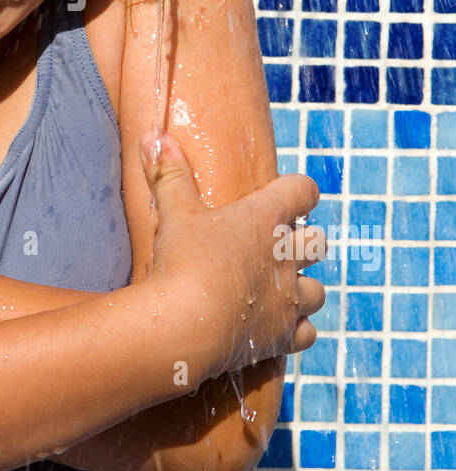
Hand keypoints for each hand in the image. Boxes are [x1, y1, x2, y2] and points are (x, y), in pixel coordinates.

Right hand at [138, 131, 325, 377]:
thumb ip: (168, 173)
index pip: (304, 190)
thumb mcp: (173, 211)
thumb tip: (153, 135)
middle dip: (304, 243)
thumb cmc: (182, 261)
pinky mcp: (282, 335)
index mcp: (266, 219)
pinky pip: (307, 333)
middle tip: (278, 247)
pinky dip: (296, 330)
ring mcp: (288, 299)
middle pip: (318, 242)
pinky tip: (277, 328)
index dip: (300, 190)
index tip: (289, 194)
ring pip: (317, 291)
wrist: (185, 325)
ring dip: (303, 289)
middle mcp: (286, 256)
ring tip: (279, 290)